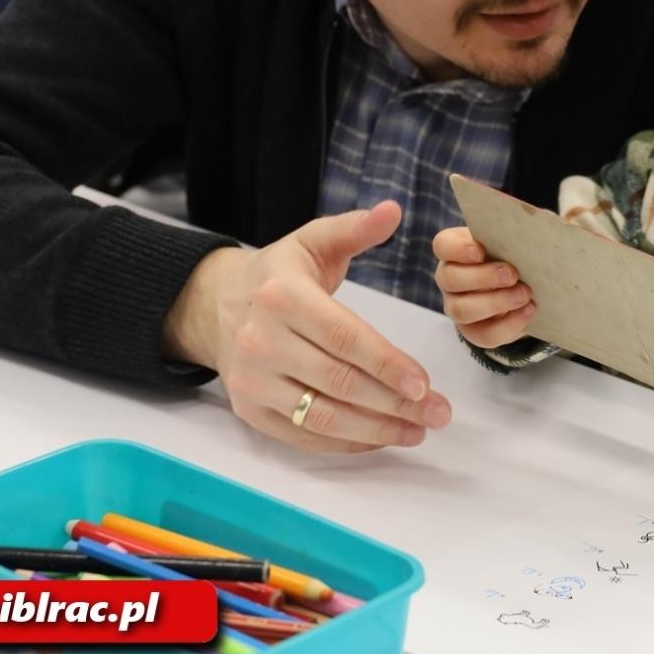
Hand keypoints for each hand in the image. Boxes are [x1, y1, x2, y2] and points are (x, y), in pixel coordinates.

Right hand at [164, 200, 451, 452]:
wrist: (216, 305)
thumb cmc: (280, 275)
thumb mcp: (313, 241)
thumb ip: (355, 228)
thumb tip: (393, 210)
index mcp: (282, 296)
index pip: (344, 337)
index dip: (387, 364)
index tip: (424, 385)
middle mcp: (261, 340)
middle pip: (339, 382)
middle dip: (395, 404)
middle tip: (438, 414)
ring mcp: (252, 380)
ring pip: (322, 417)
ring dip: (376, 430)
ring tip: (417, 431)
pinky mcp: (249, 410)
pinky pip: (303, 436)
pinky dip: (346, 443)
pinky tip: (380, 438)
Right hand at [432, 226, 533, 348]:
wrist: (525, 286)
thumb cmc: (517, 254)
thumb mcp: (519, 239)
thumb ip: (527, 229)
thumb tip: (547, 221)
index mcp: (456, 250)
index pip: (443, 246)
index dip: (458, 249)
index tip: (480, 250)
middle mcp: (450, 278)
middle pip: (450, 279)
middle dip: (482, 277)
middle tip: (512, 274)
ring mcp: (458, 306)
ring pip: (461, 310)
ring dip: (495, 303)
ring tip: (524, 294)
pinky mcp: (474, 331)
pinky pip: (484, 335)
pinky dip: (508, 325)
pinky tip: (529, 311)